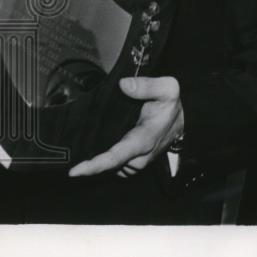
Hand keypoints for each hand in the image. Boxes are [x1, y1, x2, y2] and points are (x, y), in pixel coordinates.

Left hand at [68, 76, 183, 178]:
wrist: (182, 122)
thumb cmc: (171, 106)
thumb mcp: (168, 89)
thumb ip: (147, 86)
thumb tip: (123, 85)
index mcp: (143, 141)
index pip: (116, 157)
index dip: (94, 165)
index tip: (74, 171)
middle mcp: (138, 158)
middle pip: (107, 166)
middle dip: (90, 160)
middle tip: (77, 146)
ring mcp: (134, 164)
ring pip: (109, 168)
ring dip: (98, 159)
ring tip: (88, 143)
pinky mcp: (131, 165)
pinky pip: (113, 167)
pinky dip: (104, 160)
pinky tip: (98, 146)